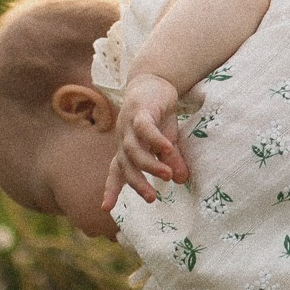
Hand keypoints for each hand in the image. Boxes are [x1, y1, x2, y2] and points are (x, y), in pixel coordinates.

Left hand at [101, 73, 188, 208]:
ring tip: (167, 176)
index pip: (117, 172)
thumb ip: (173, 161)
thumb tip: (183, 181)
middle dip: (137, 184)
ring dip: (149, 165)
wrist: (154, 81)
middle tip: (151, 198)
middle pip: (125, 166)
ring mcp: (129, 126)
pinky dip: (155, 140)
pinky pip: (145, 129)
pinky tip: (167, 150)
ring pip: (133, 150)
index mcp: (127, 149)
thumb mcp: (168, 141)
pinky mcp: (140, 112)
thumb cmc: (157, 115)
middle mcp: (124, 140)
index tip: (106, 208)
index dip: (111, 189)